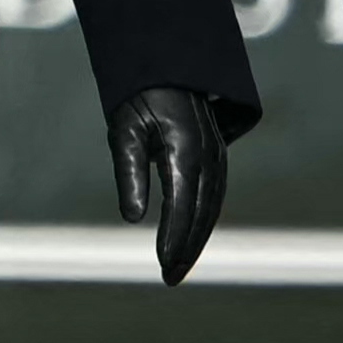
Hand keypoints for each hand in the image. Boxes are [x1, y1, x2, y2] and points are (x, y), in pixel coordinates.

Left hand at [108, 87, 227, 286]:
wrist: (169, 64)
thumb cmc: (138, 96)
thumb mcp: (124, 132)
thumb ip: (130, 174)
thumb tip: (133, 218)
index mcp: (185, 149)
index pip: (181, 204)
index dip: (174, 237)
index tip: (162, 264)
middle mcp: (208, 154)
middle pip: (201, 212)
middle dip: (186, 248)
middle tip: (168, 278)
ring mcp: (217, 155)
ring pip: (212, 207)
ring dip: (197, 239)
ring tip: (177, 267)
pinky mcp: (218, 155)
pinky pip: (215, 195)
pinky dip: (204, 221)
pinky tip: (191, 238)